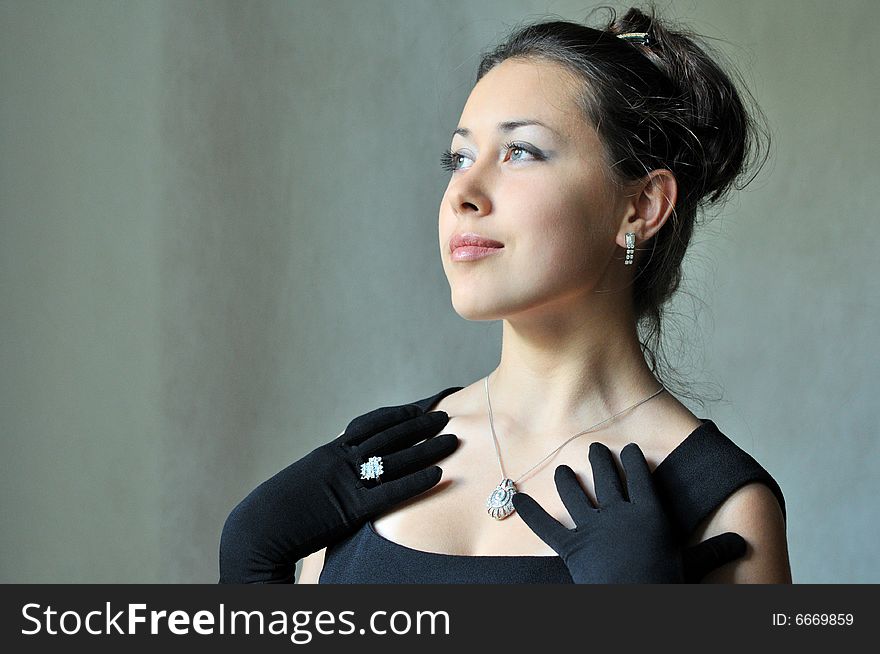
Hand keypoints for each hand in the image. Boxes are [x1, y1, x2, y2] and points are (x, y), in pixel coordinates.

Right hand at [219, 402, 457, 582]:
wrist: (258, 529)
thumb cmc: (277, 514)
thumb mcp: (304, 486)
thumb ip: (328, 479)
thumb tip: (343, 480)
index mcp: (328, 452)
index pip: (369, 425)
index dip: (396, 415)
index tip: (417, 408)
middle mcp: (340, 459)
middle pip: (389, 435)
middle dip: (419, 425)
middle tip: (445, 416)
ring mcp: (347, 481)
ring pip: (396, 458)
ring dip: (427, 447)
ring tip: (452, 439)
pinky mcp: (351, 509)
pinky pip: (391, 492)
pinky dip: (417, 481)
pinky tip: (439, 474)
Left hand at [511, 442, 745, 582]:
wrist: (639, 605)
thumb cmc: (667, 585)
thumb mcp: (692, 566)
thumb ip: (714, 552)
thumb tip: (743, 546)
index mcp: (649, 513)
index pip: (641, 478)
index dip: (634, 462)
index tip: (629, 449)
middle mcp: (619, 513)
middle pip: (607, 478)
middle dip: (600, 460)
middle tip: (596, 447)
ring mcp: (593, 529)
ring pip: (576, 495)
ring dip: (568, 480)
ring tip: (563, 469)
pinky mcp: (572, 548)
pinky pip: (547, 527)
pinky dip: (532, 513)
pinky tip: (518, 499)